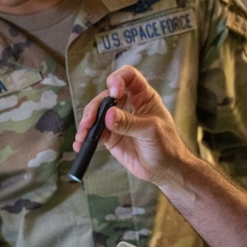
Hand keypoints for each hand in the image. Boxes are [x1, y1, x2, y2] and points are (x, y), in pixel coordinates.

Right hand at [74, 66, 190, 187]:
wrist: (164, 170)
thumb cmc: (166, 145)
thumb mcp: (151, 131)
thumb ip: (129, 122)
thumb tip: (108, 115)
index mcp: (143, 96)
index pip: (128, 76)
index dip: (118, 79)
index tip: (114, 93)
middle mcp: (128, 104)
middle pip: (106, 95)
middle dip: (95, 107)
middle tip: (90, 122)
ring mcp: (117, 120)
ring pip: (96, 113)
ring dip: (87, 123)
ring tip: (83, 136)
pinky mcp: (110, 136)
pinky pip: (94, 132)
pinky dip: (85, 137)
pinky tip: (80, 144)